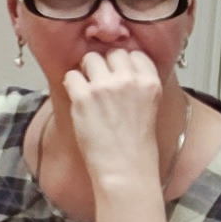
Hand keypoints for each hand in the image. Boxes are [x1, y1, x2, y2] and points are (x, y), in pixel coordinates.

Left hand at [60, 48, 171, 198]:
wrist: (125, 168)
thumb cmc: (135, 143)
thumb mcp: (148, 105)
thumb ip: (137, 83)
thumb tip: (118, 66)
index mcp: (150, 82)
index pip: (134, 54)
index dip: (123, 63)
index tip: (118, 74)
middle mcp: (129, 80)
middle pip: (111, 53)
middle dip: (104, 65)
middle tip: (101, 84)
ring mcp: (105, 87)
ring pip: (89, 59)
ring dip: (86, 72)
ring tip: (89, 91)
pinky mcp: (84, 97)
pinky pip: (71, 76)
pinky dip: (71, 85)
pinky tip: (78, 99)